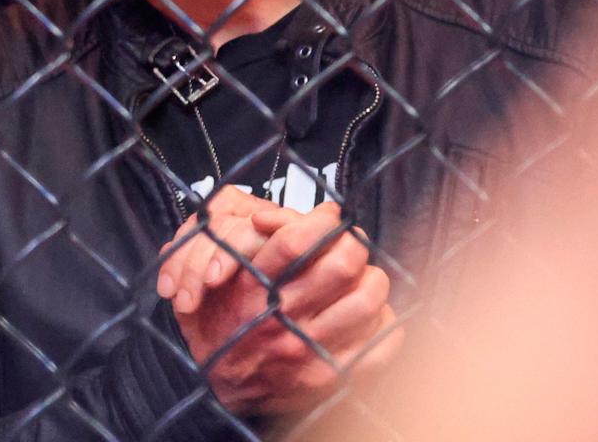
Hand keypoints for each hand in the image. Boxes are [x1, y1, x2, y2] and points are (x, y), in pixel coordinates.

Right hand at [162, 197, 403, 415]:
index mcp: (252, 288)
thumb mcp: (224, 272)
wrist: (213, 385)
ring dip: (371, 281)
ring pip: (367, 300)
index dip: (323, 220)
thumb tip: (320, 212)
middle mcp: (281, 319)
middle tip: (350, 245)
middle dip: (353, 245)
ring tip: (360, 280)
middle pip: (343, 265)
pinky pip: (379, 343)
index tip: (329, 217)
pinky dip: (384, 323)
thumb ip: (265, 238)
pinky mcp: (328, 377)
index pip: (298, 240)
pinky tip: (368, 316)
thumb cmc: (222, 322)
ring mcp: (307, 351)